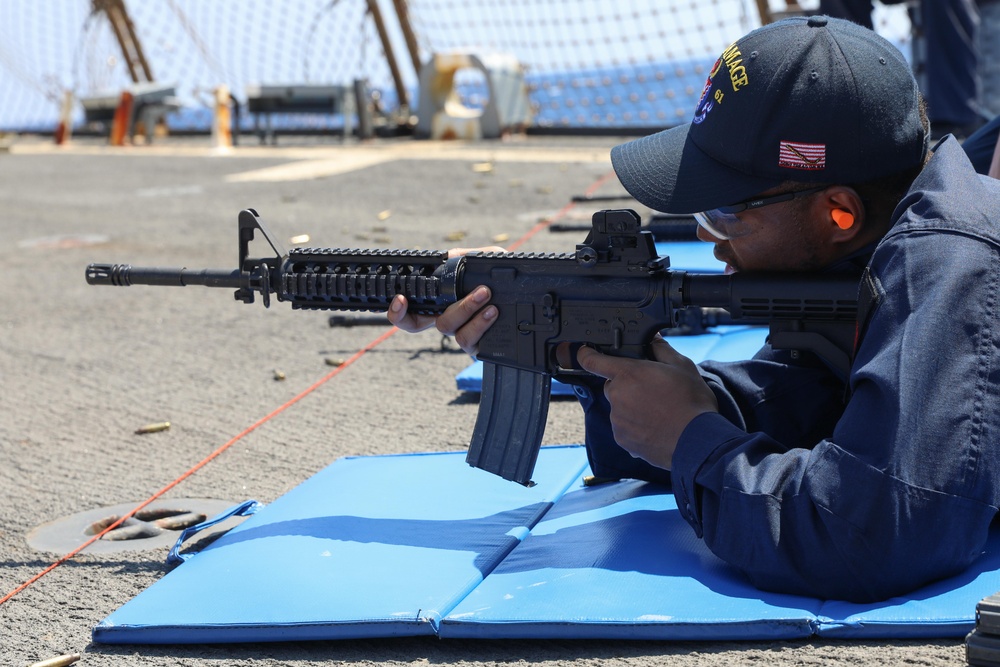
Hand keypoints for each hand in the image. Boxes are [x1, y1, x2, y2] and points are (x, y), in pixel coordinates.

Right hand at [387, 246, 503, 356]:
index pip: (412, 315)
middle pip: (432, 324)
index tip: (400, 299)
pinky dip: (480, 324)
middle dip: (453, 305)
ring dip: (468, 310)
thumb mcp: (485, 263)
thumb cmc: (501, 283)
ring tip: (488, 296)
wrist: (527, 299)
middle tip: (478, 289)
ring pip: (452, 330)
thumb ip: (466, 257)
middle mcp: (450, 323)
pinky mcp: (478, 348)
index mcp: (443, 306)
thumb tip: (447, 256)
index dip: (399, 313)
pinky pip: (470, 340)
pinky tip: (494, 312)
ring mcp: (463, 337)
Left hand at [576, 335, 717, 468]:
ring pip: (619, 408)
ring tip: (658, 412)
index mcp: (628, 374)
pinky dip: (635, 426)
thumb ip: (660, 348)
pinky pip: (623, 428)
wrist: (697, 440)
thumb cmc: (691, 402)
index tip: (584, 353)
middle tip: (651, 390)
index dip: (586, 354)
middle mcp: (617, 396)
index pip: (594, 361)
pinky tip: (655, 426)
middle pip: (612, 385)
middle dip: (627, 385)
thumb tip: (651, 337)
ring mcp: (617, 420)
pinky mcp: (622, 440)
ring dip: (632, 407)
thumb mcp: (681, 366)